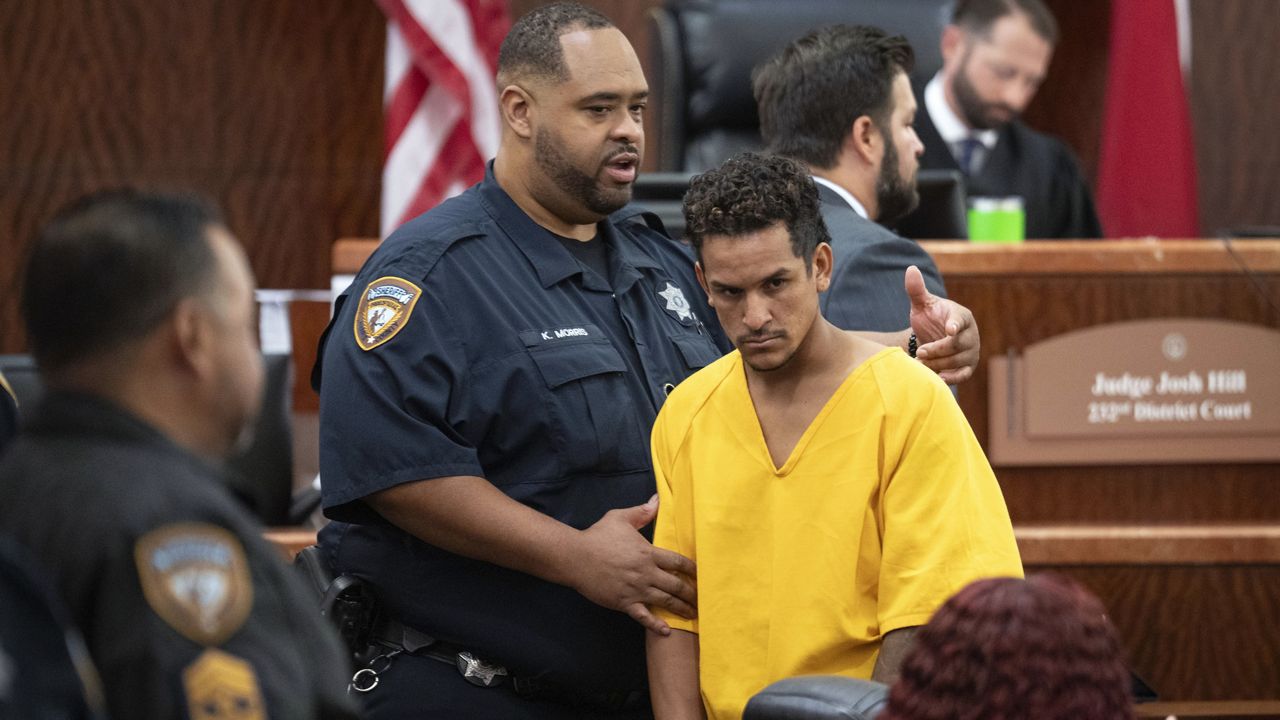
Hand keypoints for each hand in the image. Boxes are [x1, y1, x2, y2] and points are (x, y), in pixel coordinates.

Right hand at [569, 495, 696, 634]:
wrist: (575, 557)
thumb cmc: (597, 536)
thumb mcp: (620, 518)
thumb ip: (641, 512)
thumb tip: (657, 500)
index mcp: (648, 553)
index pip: (678, 562)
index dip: (692, 569)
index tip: (701, 575)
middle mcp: (646, 573)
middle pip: (676, 585)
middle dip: (692, 593)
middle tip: (702, 599)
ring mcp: (636, 590)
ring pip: (665, 602)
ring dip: (682, 609)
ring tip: (694, 615)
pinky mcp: (624, 603)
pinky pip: (644, 616)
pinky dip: (656, 625)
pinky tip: (666, 631)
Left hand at [905, 265, 979, 383]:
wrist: (932, 337)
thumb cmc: (929, 318)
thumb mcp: (921, 304)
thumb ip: (916, 290)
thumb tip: (911, 269)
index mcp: (962, 316)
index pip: (960, 320)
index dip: (955, 325)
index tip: (949, 330)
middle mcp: (970, 334)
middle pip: (957, 345)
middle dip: (937, 349)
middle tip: (920, 352)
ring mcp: (971, 352)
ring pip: (957, 361)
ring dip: (938, 363)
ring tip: (920, 362)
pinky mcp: (967, 368)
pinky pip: (963, 375)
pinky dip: (952, 378)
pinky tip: (938, 378)